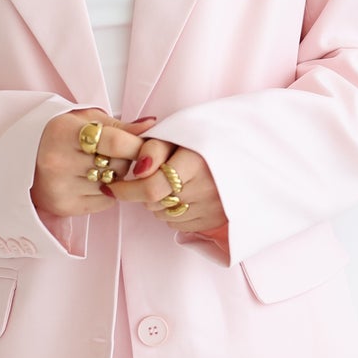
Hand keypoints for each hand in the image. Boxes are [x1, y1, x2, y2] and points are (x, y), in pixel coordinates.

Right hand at [31, 109, 157, 218]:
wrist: (22, 157)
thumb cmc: (60, 133)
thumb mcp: (86, 119)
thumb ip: (121, 125)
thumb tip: (153, 126)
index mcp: (64, 133)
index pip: (116, 142)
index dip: (137, 145)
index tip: (146, 146)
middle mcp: (59, 162)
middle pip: (118, 166)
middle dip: (125, 160)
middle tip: (113, 153)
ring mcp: (60, 187)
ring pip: (114, 186)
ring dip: (115, 177)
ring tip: (97, 166)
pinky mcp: (64, 206)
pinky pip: (105, 202)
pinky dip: (106, 193)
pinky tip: (90, 181)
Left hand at [104, 135, 228, 238]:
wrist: (245, 156)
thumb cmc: (205, 142)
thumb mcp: (178, 134)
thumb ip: (153, 147)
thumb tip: (138, 170)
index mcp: (195, 160)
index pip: (151, 186)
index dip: (127, 189)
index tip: (112, 187)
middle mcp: (205, 186)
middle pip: (154, 203)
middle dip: (141, 193)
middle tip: (142, 180)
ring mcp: (211, 206)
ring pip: (163, 215)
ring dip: (157, 203)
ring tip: (170, 184)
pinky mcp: (214, 220)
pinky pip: (178, 224)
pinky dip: (172, 213)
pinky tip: (182, 195)